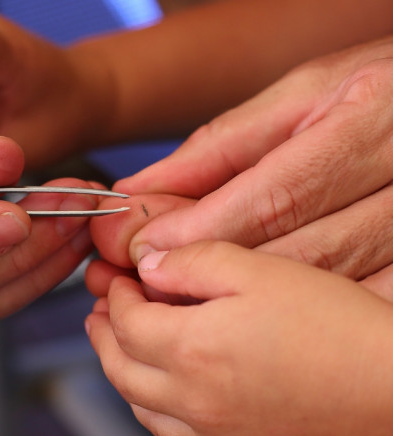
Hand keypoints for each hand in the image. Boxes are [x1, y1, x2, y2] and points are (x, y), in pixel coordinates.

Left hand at [86, 241, 392, 434]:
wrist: (391, 392)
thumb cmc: (336, 330)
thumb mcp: (260, 272)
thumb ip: (194, 262)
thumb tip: (149, 265)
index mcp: (191, 350)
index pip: (125, 321)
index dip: (116, 295)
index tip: (118, 279)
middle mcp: (192, 400)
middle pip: (120, 367)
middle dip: (102, 334)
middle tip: (97, 313)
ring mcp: (211, 433)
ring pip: (138, 405)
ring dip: (121, 370)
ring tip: (119, 347)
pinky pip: (169, 433)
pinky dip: (151, 406)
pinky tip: (161, 390)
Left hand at [103, 37, 392, 300]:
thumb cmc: (372, 87)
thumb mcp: (298, 95)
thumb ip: (221, 147)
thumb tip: (147, 188)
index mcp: (371, 121)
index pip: (274, 198)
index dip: (202, 231)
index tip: (148, 247)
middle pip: (299, 254)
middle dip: (217, 272)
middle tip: (157, 278)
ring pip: (324, 284)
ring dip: (249, 297)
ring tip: (189, 291)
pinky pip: (358, 297)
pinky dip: (297, 305)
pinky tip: (254, 301)